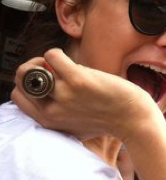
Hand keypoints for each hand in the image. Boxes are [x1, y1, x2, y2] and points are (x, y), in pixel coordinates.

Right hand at [12, 49, 157, 141]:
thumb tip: (47, 98)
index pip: (17, 97)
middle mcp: (52, 110)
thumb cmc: (109, 120)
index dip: (28, 85)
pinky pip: (52, 56)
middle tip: (52, 69)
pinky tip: (74, 62)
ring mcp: (63, 95)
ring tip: (62, 65)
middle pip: (20, 80)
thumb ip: (59, 116)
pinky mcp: (77, 80)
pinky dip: (57, 53)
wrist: (134, 119)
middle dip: (33, 69)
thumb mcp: (75, 127)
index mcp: (49, 121)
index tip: (46, 80)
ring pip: (32, 67)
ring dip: (45, 60)